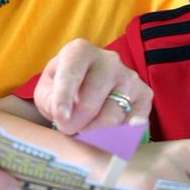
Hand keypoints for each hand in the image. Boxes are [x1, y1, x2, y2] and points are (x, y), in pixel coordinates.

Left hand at [34, 38, 152, 133]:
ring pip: (112, 115)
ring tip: (85, 133)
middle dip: (76, 124)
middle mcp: (108, 60)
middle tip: (68, 131)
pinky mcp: (144, 93)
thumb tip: (66, 117)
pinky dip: (129, 131)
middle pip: (90, 103)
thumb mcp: (46, 90)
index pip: (71, 75)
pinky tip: (120, 138)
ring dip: (94, 133)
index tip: (61, 118)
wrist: (87, 83)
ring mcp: (128, 76)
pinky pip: (138, 117)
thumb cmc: (63, 87)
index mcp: (79, 52)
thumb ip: (50, 101)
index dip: (64, 98)